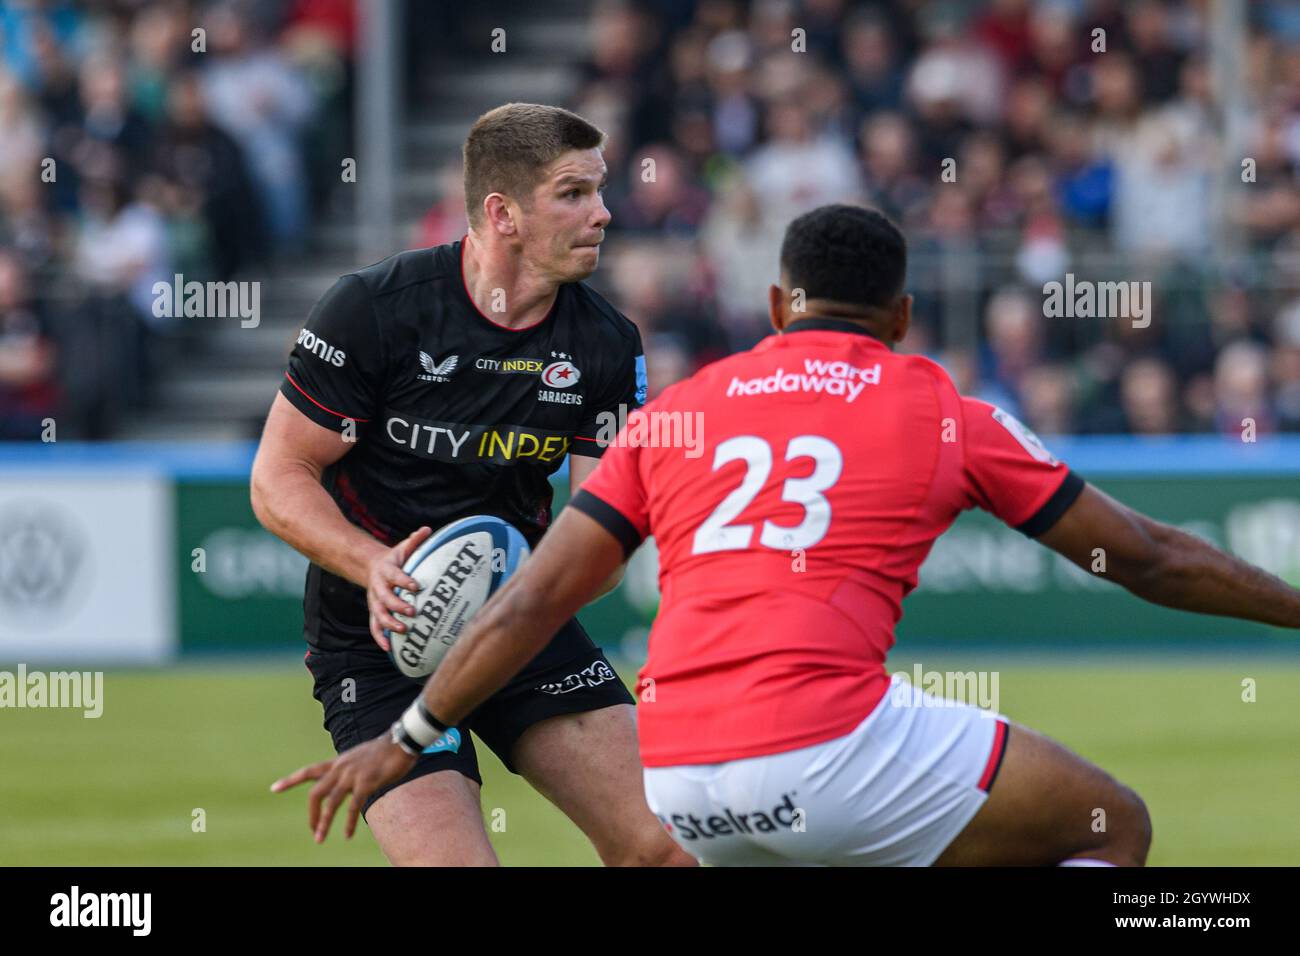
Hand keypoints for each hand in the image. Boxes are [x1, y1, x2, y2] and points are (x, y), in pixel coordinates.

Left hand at [271, 736, 416, 841]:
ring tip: (319, 838)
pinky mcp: (366, 783)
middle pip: (316, 793)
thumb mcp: (360, 758)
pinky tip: (346, 834)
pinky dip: (348, 822)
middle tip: (311, 830)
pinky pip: (353, 806)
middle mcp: (340, 768)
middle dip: (311, 814)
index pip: (309, 771)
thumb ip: (349, 769)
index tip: (274, 788)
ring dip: (323, 823)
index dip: (291, 780)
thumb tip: (345, 782)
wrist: (401, 741)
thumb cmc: (385, 751)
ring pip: (331, 802)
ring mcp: (352, 776)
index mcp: (338, 762)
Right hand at [366, 525, 431, 650]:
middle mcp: (378, 587)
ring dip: (389, 624)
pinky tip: (388, 648)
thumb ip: (415, 541)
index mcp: (387, 571)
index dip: (405, 580)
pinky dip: (380, 637)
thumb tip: (428, 529)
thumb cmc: (395, 559)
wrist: (372, 568)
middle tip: (412, 612)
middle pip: (385, 598)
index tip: (417, 586)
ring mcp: (375, 601)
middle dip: (398, 606)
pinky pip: (374, 626)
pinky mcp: (374, 612)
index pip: (396, 576)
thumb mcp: (403, 548)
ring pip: (379, 614)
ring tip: (403, 630)